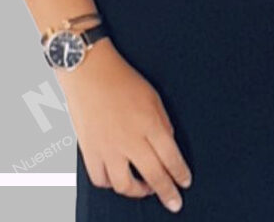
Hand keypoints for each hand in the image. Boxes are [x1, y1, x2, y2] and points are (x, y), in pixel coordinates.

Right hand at [59, 40, 192, 212]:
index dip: (180, 174)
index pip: (171, 157)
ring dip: (138, 191)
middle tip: (174, 202)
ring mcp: (108, 147)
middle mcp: (129, 139)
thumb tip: (168, 144)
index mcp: (149, 123)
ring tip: (144, 188)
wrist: (88, 70)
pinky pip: (100, 179)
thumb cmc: (120, 78)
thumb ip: (162, 122)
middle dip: (168, 193)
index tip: (185, 183)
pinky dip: (110, 183)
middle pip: (154, 176)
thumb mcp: (152, 95)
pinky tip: (117, 177)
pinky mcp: (89, 150)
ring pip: (125, 185)